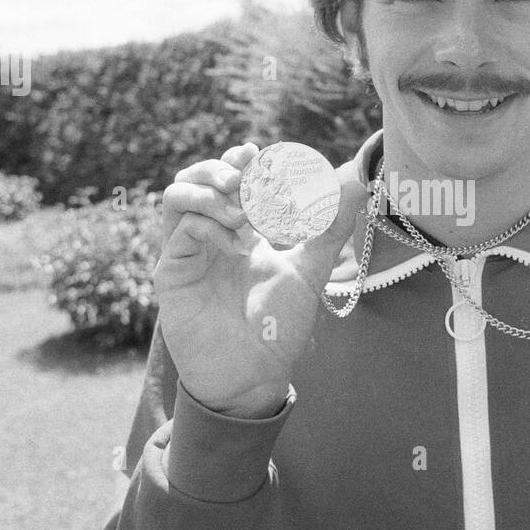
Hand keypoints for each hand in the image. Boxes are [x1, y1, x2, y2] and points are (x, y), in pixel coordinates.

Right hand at [153, 142, 368, 416]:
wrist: (254, 375)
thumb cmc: (277, 327)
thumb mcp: (310, 269)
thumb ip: (329, 228)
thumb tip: (357, 185)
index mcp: (236, 229)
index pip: (228, 176)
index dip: (241, 159)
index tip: (262, 154)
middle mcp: (207, 235)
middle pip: (196, 176)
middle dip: (222, 168)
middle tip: (249, 180)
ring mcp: (186, 252)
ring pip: (177, 194)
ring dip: (211, 192)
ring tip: (244, 213)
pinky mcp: (171, 273)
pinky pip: (180, 230)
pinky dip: (209, 224)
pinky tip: (237, 244)